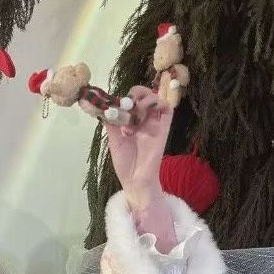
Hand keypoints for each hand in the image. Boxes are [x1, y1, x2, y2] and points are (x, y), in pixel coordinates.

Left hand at [106, 85, 172, 209]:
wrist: (135, 179)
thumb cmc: (124, 162)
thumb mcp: (113, 139)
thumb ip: (112, 122)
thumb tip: (105, 105)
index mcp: (131, 120)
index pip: (129, 99)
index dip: (122, 97)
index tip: (114, 106)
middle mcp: (143, 119)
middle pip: (143, 94)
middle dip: (134, 94)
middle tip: (127, 105)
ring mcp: (154, 122)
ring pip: (155, 97)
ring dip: (144, 98)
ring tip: (135, 110)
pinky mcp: (164, 127)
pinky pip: (167, 107)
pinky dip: (157, 103)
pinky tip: (144, 112)